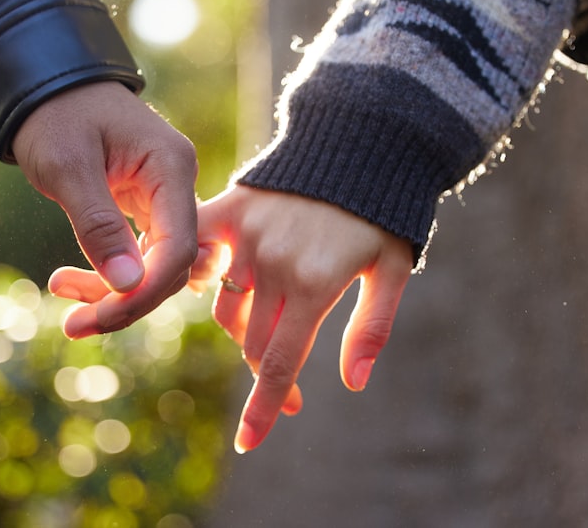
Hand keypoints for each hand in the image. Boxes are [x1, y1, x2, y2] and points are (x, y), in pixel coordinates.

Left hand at [12, 81, 198, 336]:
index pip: (179, 248)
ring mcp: (163, 197)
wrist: (45, 84)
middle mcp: (177, 185)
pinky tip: (70, 281)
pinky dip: (108, 274)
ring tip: (64, 302)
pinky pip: (137, 254)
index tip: (101, 316)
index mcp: (172, 168)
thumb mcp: (68, 167)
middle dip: (126, 300)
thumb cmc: (55, 114)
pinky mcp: (144, 208)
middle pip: (171, 265)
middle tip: (74, 324)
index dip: (146, 291)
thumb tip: (128, 285)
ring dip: (114, 293)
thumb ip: (98, 225)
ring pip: (154, 266)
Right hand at [191, 184, 413, 452]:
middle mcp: (273, 264)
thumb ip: (371, 328)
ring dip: (243, 332)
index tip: (250, 443)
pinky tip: (202, 290)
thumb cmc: (381, 215)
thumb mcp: (391, 271)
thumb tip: (352, 384)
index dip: (264, 407)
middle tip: (289, 391)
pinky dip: (197, 279)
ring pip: (227, 309)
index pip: (279, 362)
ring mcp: (246, 236)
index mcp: (314, 284)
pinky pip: (199, 256)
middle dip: (269, 374)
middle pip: (252, 342)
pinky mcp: (229, 211)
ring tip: (270, 331)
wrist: (359, 145)